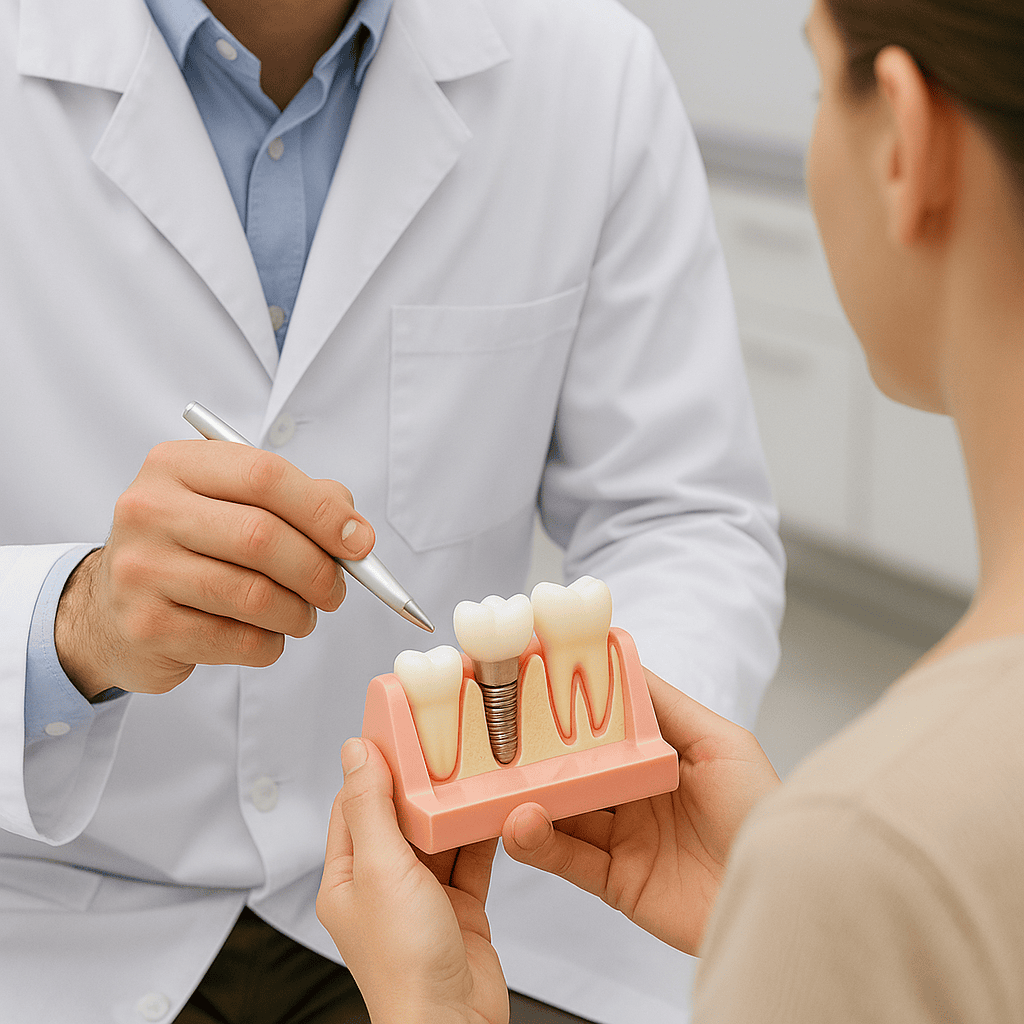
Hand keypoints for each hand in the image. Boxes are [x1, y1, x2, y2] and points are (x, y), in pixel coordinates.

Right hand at [54, 440, 374, 698]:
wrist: (110, 608)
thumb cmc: (191, 548)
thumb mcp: (232, 504)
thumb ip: (298, 502)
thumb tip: (354, 531)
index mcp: (176, 465)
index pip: (264, 476)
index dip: (323, 511)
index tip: (360, 541)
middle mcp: (148, 510)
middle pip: (262, 537)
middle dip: (318, 570)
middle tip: (335, 590)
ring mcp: (141, 570)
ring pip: (254, 596)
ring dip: (298, 613)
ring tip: (302, 615)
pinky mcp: (146, 626)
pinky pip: (238, 641)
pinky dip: (270, 644)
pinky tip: (265, 636)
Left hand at [317, 738, 508, 1023]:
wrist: (453, 1023)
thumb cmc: (405, 963)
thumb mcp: (381, 869)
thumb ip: (371, 807)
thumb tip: (356, 753)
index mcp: (348, 877)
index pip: (354, 805)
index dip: (374, 767)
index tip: (398, 731)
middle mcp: (382, 886)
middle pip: (400, 816)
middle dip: (422, 782)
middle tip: (444, 745)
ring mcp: (422, 897)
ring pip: (437, 836)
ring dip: (453, 807)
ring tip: (472, 772)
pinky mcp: (459, 908)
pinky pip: (469, 859)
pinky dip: (481, 834)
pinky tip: (492, 811)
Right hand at [502, 668, 780, 954]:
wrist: (786, 895)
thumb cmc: (761, 811)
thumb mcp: (721, 743)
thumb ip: (665, 706)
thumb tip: (619, 658)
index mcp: (658, 757)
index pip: (601, 728)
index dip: (566, 708)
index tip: (528, 684)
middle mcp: (635, 794)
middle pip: (574, 769)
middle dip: (536, 754)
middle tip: (496, 735)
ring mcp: (624, 838)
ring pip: (562, 812)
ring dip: (528, 798)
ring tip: (500, 784)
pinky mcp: (616, 881)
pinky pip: (568, 859)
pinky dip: (538, 843)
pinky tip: (519, 824)